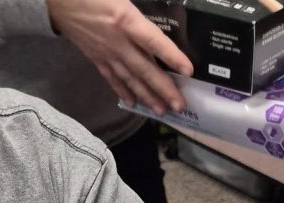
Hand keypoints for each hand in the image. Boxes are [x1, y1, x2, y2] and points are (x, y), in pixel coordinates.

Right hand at [46, 0, 193, 113]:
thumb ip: (137, 8)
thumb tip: (154, 22)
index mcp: (125, 19)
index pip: (154, 42)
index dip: (172, 57)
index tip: (188, 72)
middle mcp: (117, 41)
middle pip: (144, 69)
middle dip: (162, 89)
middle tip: (178, 106)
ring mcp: (105, 52)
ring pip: (129, 78)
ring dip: (146, 96)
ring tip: (161, 110)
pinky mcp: (94, 57)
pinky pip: (111, 77)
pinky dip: (122, 91)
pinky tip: (132, 103)